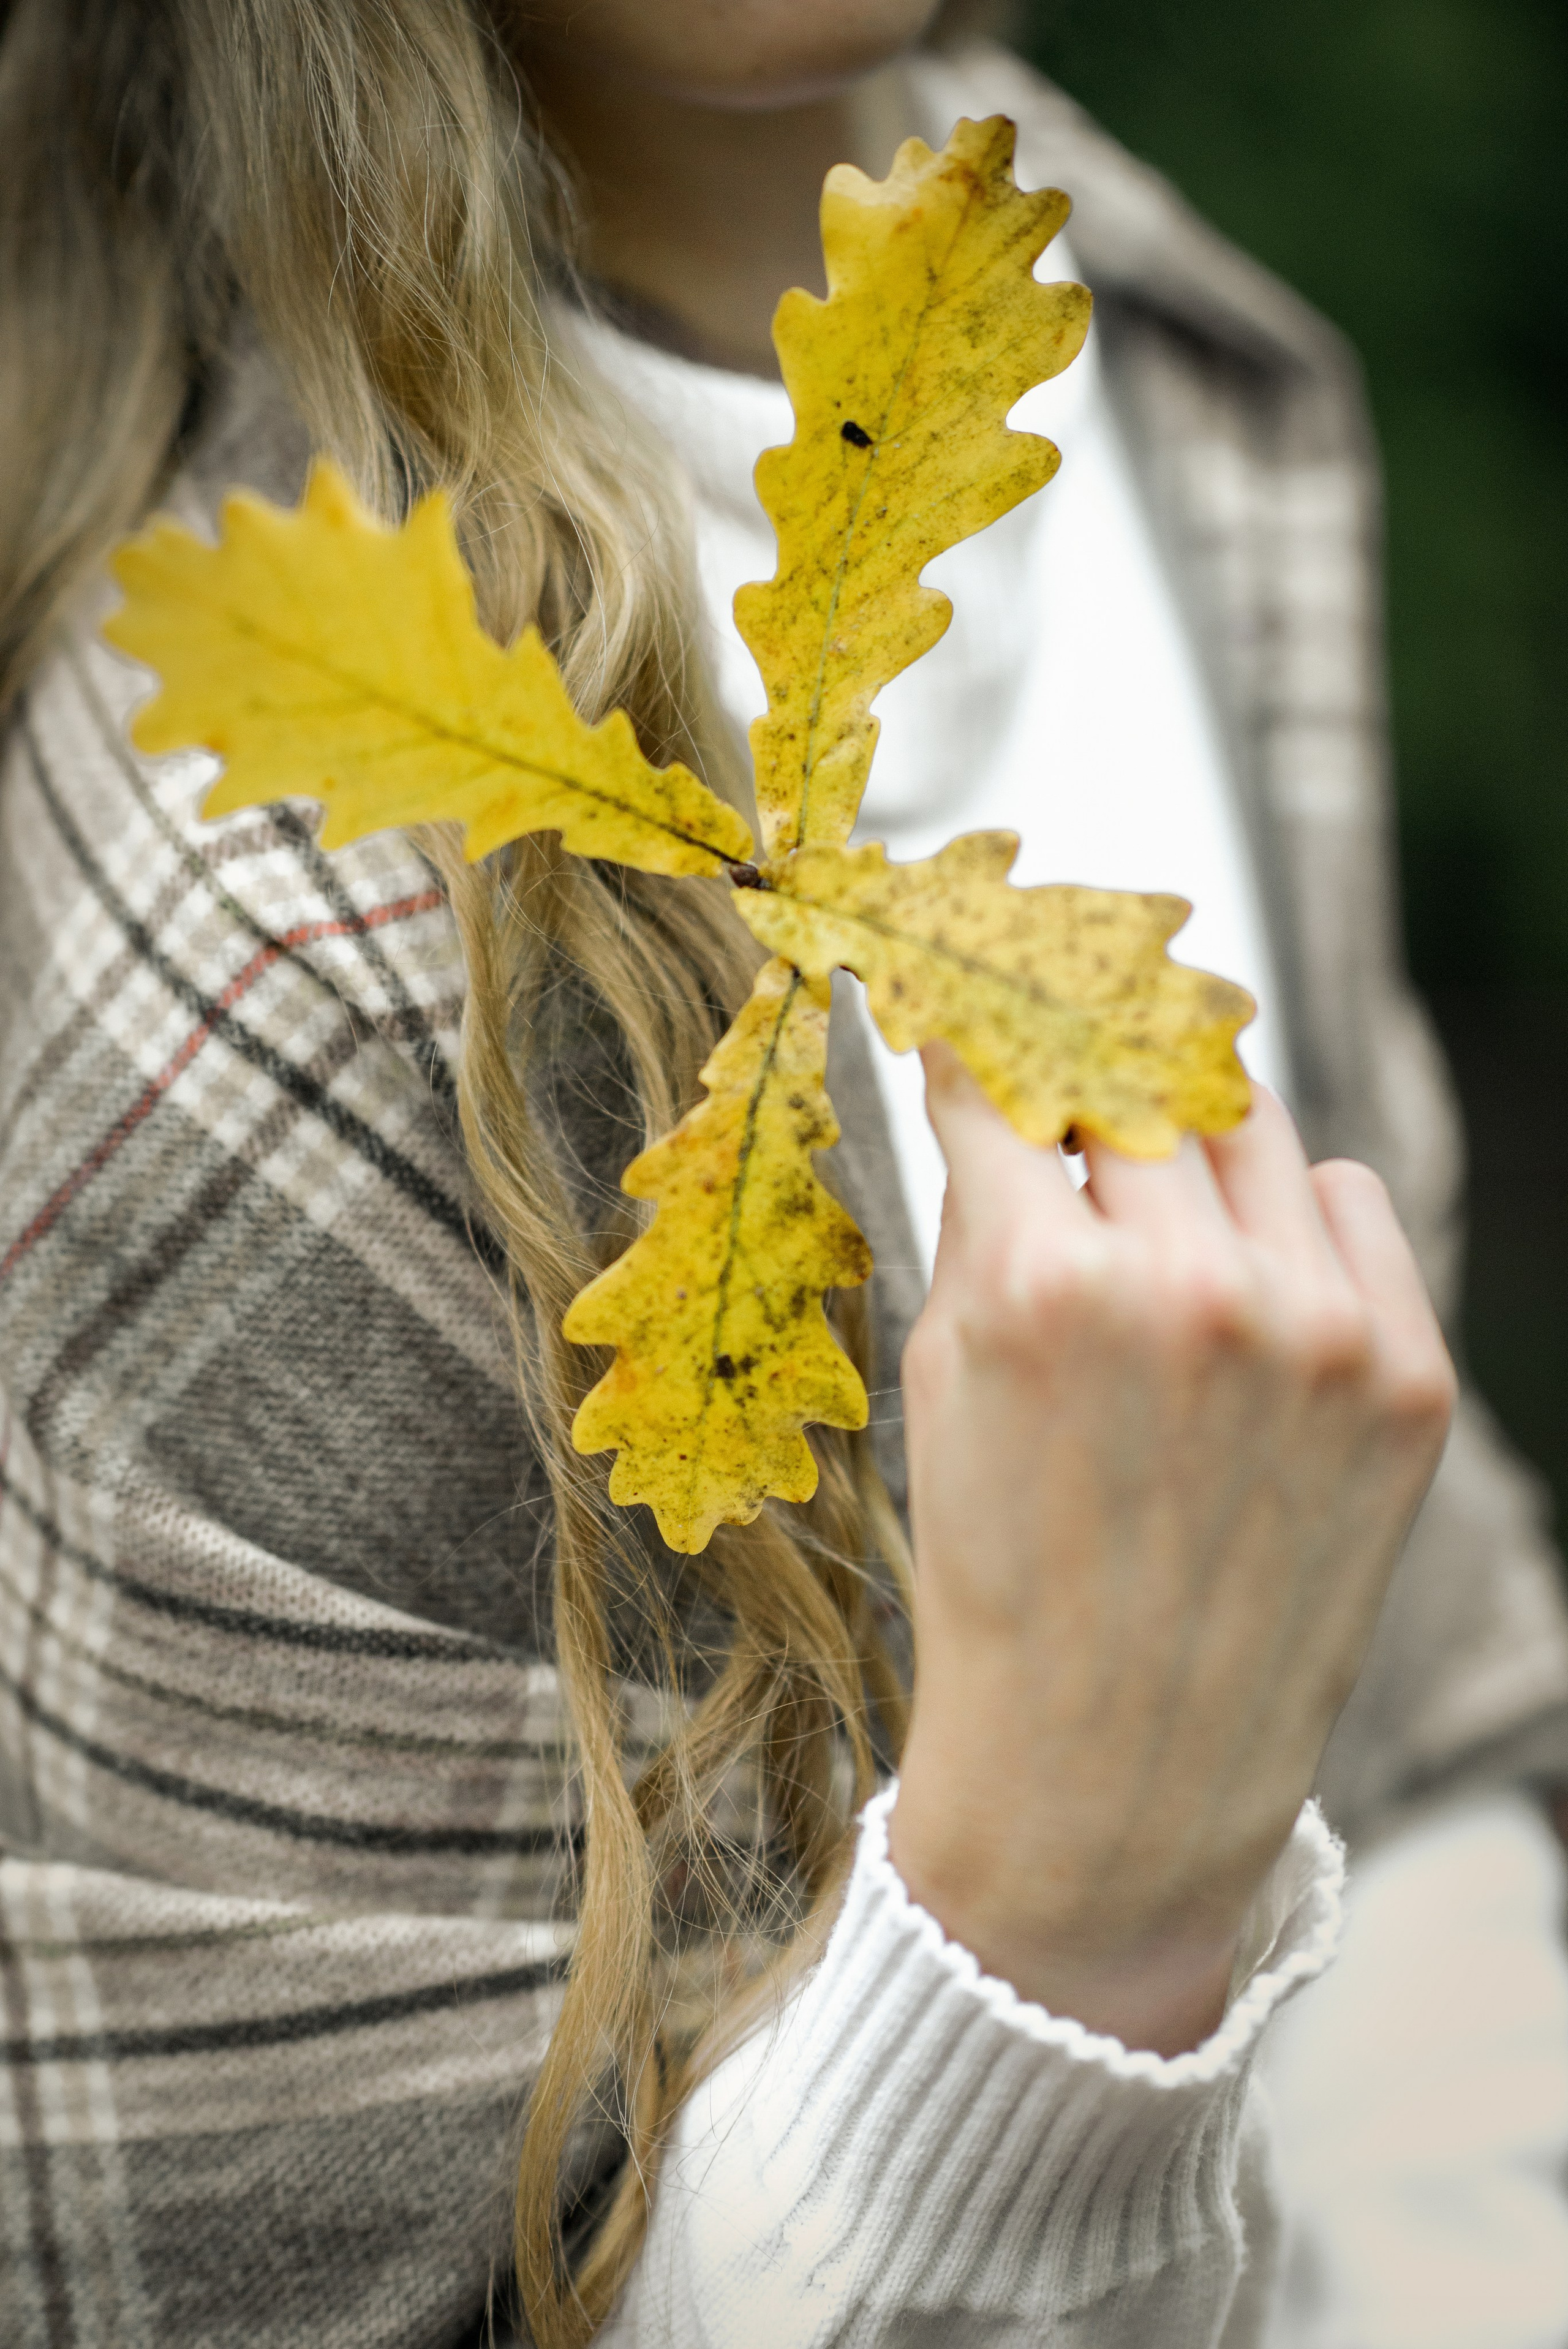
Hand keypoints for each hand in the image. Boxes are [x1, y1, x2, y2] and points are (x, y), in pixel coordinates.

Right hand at [888, 1050, 1454, 2055]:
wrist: (1118, 1767)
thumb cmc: (1004, 1575)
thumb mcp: (945, 1378)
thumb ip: (979, 1215)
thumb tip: (994, 1078)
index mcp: (1042, 1283)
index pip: (1005, 1074)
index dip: (980, 1034)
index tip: (974, 1010)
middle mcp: (1192, 1286)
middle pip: (1137, 1074)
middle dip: (1088, 1073)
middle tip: (1070, 1090)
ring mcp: (1317, 1329)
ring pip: (1252, 1120)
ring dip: (1192, 1134)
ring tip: (1159, 1200)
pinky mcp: (1407, 1373)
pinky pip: (1351, 1200)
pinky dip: (1295, 1215)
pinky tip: (1250, 1287)